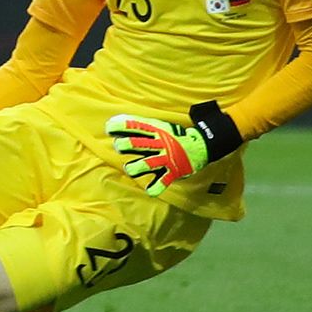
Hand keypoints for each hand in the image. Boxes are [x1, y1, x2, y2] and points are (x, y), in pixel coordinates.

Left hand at [105, 102, 242, 196]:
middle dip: (125, 145)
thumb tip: (114, 122)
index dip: (121, 126)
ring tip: (130, 169)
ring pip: (147, 164)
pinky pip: (162, 182)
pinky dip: (155, 188)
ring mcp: (166, 159)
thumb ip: (139, 126)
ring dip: (135, 168)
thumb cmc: (174, 136)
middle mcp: (159, 144)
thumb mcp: (158, 126)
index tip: (109, 127)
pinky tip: (149, 189)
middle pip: (138, 144)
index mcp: (155, 131)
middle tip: (120, 146)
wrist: (202, 145)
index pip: (135, 126)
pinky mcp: (173, 172)